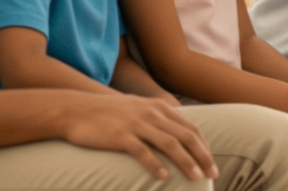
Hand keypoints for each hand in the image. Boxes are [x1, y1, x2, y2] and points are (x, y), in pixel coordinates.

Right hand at [54, 92, 217, 181]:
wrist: (74, 109)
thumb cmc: (107, 113)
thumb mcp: (138, 108)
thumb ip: (158, 118)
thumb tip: (176, 132)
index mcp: (159, 107)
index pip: (190, 128)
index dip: (204, 146)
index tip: (212, 163)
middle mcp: (152, 114)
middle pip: (186, 137)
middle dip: (202, 156)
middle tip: (213, 175)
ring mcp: (137, 124)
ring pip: (170, 144)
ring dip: (186, 163)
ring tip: (196, 178)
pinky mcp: (120, 136)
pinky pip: (143, 152)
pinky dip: (156, 164)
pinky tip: (164, 177)